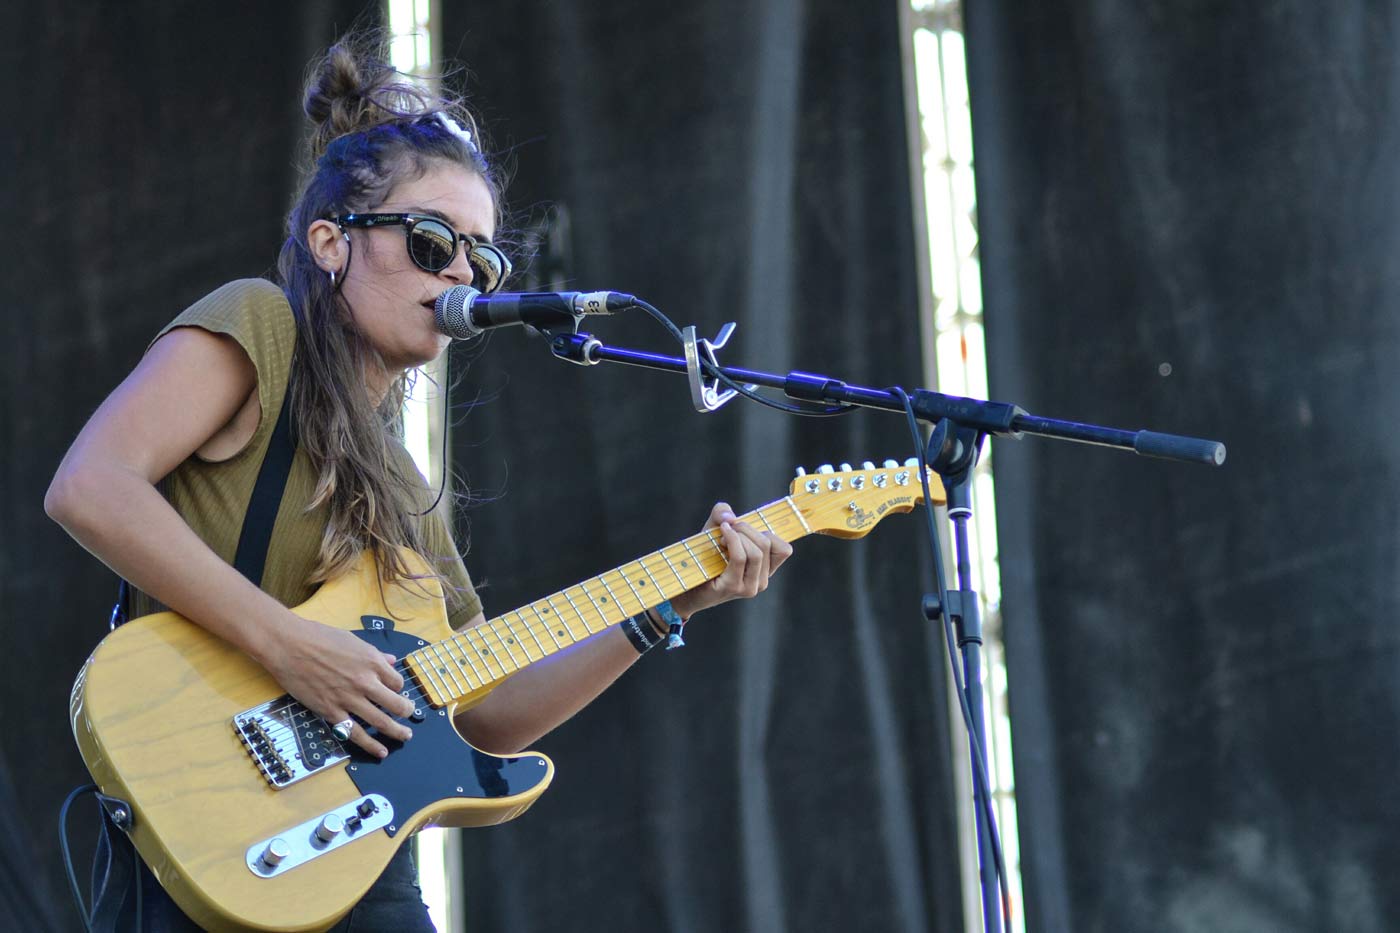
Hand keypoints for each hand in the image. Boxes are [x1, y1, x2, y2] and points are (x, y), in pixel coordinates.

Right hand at [258, 613, 415, 758]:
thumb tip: (391, 661)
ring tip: (405, 736)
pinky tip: (381, 751)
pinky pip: (355, 733)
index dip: (398, 689)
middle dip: (406, 712)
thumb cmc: (319, 637)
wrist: (289, 646)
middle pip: (396, 703)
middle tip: (409, 715)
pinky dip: (370, 744)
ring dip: (396, 731)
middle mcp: (365, 681)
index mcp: (372, 662)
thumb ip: (375, 654)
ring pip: (381, 721)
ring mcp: (349, 699)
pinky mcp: (331, 712)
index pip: (397, 682)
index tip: (395, 692)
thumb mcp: (353, 641)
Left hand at [669, 501, 793, 619]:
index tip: (745, 531)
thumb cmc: (703, 557)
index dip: (767, 532)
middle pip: (767, 544)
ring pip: (756, 552)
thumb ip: (722, 512)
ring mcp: (749, 587)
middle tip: (727, 529)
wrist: (685, 585)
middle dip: (746, 529)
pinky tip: (721, 536)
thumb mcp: (714, 529)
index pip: (784, 549)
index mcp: (765, 570)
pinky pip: (740, 557)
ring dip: (738, 535)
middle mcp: (761, 581)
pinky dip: (732, 540)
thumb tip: (730, 518)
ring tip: (721, 537)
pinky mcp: (734, 587)